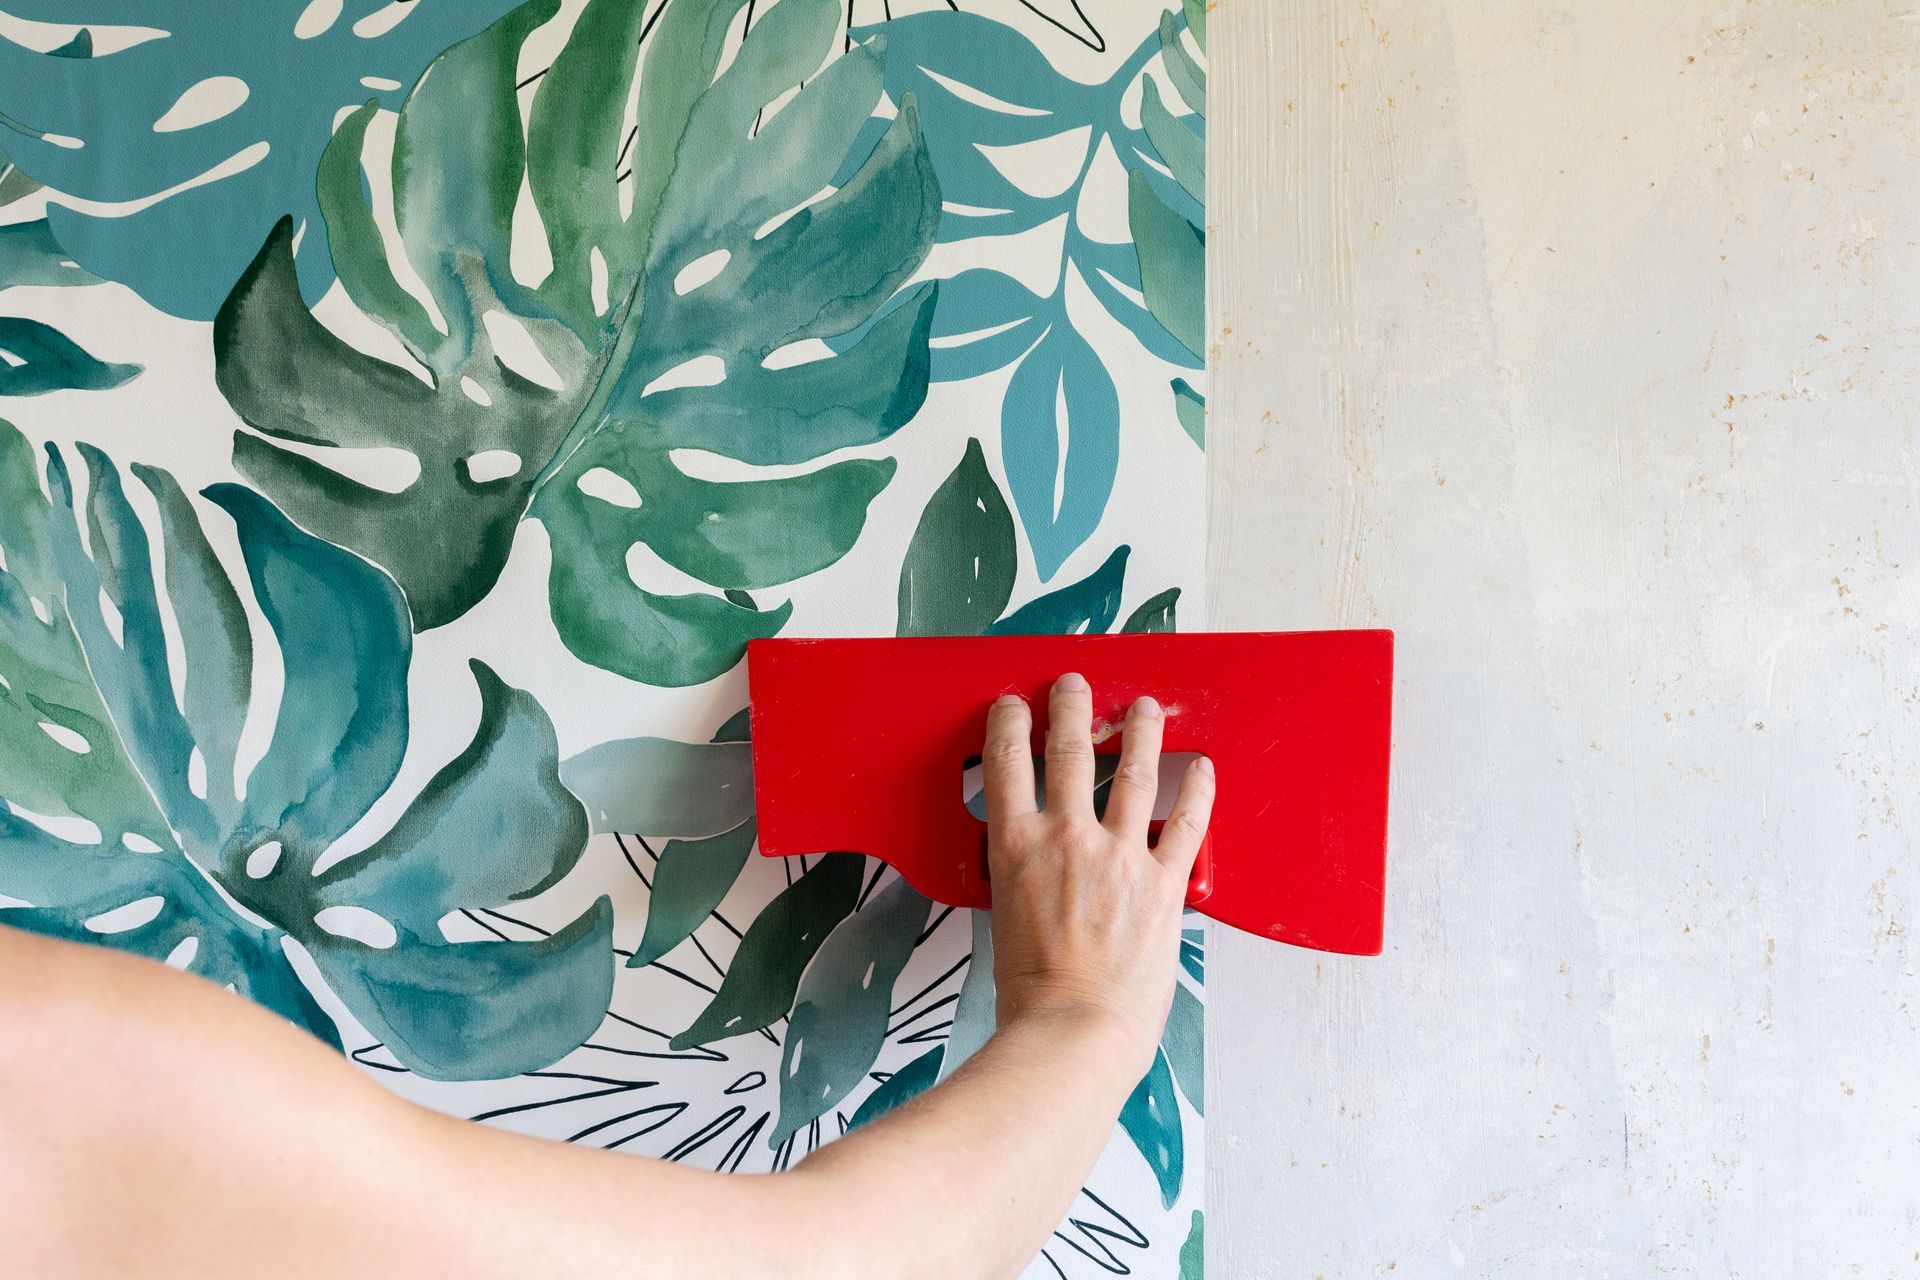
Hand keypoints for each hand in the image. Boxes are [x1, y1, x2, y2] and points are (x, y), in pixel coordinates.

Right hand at [980, 672, 1214, 1073]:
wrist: (1072, 1031)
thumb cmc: (1032, 995)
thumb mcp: (1003, 919)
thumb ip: (1022, 880)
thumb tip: (1036, 870)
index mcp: (1016, 848)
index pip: (1005, 765)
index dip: (1009, 725)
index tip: (1014, 707)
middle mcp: (1066, 839)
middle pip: (1067, 750)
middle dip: (1071, 707)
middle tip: (1074, 685)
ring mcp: (1119, 857)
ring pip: (1132, 771)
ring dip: (1139, 731)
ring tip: (1144, 708)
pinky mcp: (1162, 883)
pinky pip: (1186, 823)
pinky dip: (1196, 790)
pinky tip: (1200, 766)